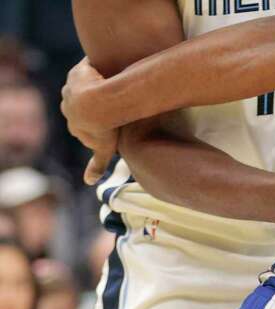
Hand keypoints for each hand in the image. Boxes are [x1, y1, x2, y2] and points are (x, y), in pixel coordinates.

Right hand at [61, 57, 117, 183]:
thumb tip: (89, 182)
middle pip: (81, 104)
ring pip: (85, 86)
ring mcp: (71, 88)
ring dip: (95, 84)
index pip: (82, 123)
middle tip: (112, 101)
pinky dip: (97, 69)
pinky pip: (89, 69)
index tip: (109, 121)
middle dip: (93, 103)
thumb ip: (97, 165)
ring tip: (113, 84)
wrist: (99, 104)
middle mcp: (68, 106)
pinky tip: (111, 67)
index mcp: (74, 123)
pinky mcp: (79, 73)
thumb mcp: (103, 150)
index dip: (96, 122)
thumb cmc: (104, 128)